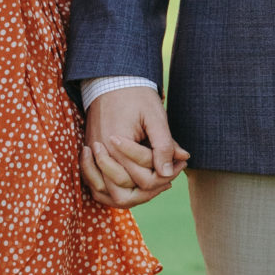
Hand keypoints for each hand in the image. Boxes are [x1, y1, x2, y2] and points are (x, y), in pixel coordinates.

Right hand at [81, 88, 188, 209]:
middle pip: (126, 192)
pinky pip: (100, 185)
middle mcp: (102, 155)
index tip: (182, 161)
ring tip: (157, 178)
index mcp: (117, 145)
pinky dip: (119, 188)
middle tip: (172, 172)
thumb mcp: (155, 116)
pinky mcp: (92, 155)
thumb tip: (168, 172)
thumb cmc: (136, 96)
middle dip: (153, 186)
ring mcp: (94, 157)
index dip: (167, 173)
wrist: (111, 80)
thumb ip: (163, 144)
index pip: (143, 177)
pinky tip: (139, 178)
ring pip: (111, 193)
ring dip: (135, 192)